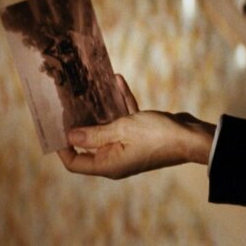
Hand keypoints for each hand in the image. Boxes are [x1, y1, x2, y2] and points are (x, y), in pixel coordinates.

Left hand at [57, 76, 215, 178]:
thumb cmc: (157, 136)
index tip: (54, 127)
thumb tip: (71, 135)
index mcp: (108, 164)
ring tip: (89, 87)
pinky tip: (117, 81)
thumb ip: (95, 133)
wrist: (191, 137)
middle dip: (80, 122)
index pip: (76, 162)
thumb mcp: (121, 130)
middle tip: (68, 103)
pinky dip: (121, 102)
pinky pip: (125, 118)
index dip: (62, 147)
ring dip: (102, 107)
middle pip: (89, 142)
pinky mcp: (140, 134)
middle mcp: (116, 158)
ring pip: (107, 127)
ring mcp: (128, 146)